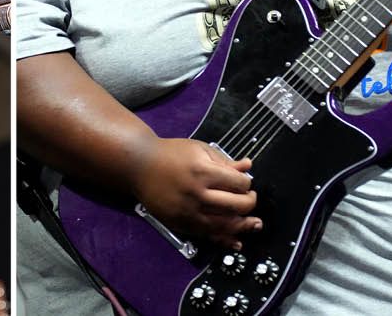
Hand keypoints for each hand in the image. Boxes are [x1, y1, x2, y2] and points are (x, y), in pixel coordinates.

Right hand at [131, 138, 260, 248]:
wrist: (138, 165)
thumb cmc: (170, 153)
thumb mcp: (198, 149)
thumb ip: (224, 160)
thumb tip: (248, 166)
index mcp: (203, 171)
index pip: (240, 184)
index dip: (247, 184)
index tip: (244, 182)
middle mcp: (196, 193)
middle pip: (237, 206)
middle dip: (249, 203)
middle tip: (248, 199)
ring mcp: (188, 211)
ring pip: (226, 225)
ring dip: (243, 225)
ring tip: (253, 223)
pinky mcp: (179, 223)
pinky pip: (207, 235)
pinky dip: (224, 240)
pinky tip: (236, 242)